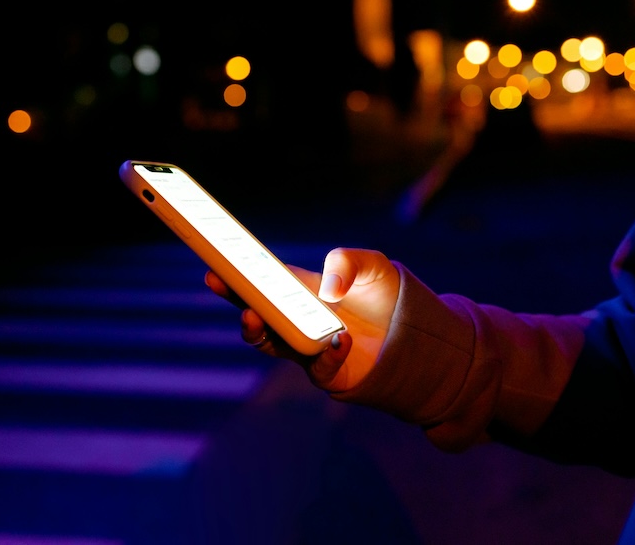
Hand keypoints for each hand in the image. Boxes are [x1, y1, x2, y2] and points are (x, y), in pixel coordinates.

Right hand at [205, 248, 398, 392]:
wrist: (421, 338)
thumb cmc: (388, 297)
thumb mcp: (372, 265)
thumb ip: (348, 261)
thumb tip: (328, 290)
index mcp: (299, 291)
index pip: (258, 284)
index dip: (233, 278)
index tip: (213, 268)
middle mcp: (296, 321)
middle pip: (256, 317)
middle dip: (238, 307)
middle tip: (233, 296)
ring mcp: (309, 349)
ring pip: (273, 346)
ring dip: (262, 333)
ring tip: (257, 317)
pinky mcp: (330, 373)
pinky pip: (320, 367)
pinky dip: (327, 354)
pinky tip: (340, 339)